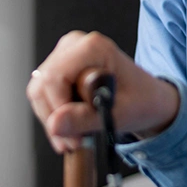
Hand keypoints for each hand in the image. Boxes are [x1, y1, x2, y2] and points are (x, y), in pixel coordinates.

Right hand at [26, 31, 179, 152]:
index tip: (73, 136)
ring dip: (53, 120)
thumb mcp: (119, 115)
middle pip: (43, 84)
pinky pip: (43, 93)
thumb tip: (54, 124)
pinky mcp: (60, 66)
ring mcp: (65, 54)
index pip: (55, 77)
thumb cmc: (140, 100)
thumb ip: (85, 119)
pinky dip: (53, 114)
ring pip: (39, 91)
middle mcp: (74, 44)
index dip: (58, 109)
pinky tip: (70, 128)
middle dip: (54, 118)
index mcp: (93, 47)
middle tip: (74, 142)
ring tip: (74, 138)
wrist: (147, 97)